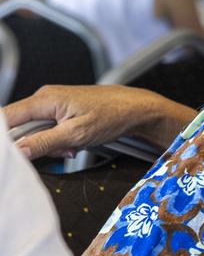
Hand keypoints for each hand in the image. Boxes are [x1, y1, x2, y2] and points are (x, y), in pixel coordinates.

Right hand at [4, 85, 195, 160]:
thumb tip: (17, 151)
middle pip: (18, 128)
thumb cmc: (113, 116)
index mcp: (44, 99)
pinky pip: (48, 131)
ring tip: (71, 147)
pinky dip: (58, 142)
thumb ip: (43, 143)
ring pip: (34, 132)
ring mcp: (53, 105)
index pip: (5, 118)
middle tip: (58, 151)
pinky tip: (74, 144)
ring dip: (48, 146)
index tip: (10, 156)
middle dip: (33, 145)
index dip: (4, 140)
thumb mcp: (77, 135)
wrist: (138, 109)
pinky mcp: (62, 113)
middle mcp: (44, 99)